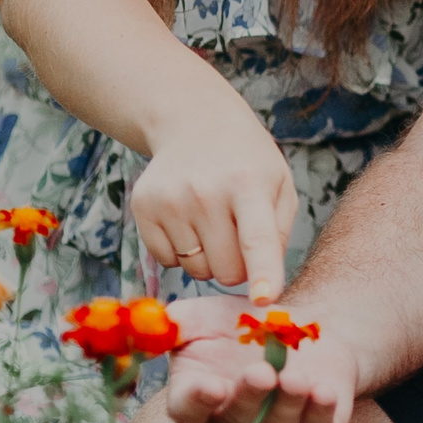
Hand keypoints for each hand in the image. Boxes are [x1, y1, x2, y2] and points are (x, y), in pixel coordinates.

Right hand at [131, 102, 297, 300]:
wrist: (195, 123)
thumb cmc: (247, 163)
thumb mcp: (279, 185)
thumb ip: (279, 236)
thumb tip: (261, 286)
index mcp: (249, 184)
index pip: (257, 239)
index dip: (263, 273)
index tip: (265, 299)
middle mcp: (205, 192)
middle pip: (225, 271)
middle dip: (237, 265)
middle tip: (237, 233)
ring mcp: (169, 200)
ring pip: (196, 271)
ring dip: (208, 258)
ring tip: (212, 219)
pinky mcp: (143, 207)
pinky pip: (167, 262)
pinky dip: (181, 251)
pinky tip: (188, 219)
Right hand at [159, 295, 359, 422]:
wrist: (311, 329)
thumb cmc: (250, 326)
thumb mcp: (208, 316)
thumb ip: (176, 322)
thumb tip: (150, 324)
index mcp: (199, 401)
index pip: (187, 412)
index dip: (198, 402)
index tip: (212, 385)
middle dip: (249, 398)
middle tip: (262, 372)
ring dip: (287, 403)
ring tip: (296, 377)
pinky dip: (320, 413)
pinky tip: (324, 392)